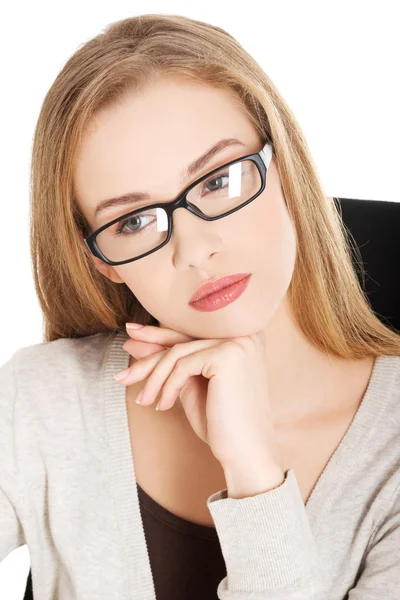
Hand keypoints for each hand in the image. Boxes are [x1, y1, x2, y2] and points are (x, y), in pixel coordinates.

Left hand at [117, 324, 284, 481]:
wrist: (245, 452)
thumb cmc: (221, 422)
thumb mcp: (190, 385)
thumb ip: (169, 363)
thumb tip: (135, 343)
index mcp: (242, 336)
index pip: (191, 333)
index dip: (159, 335)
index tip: (132, 335)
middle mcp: (244, 332)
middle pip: (183, 340)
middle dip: (149, 352)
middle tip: (123, 360)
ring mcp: (237, 342)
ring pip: (178, 352)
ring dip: (154, 378)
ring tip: (142, 401)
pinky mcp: (228, 355)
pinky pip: (183, 365)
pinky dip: (167, 386)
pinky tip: (162, 406)